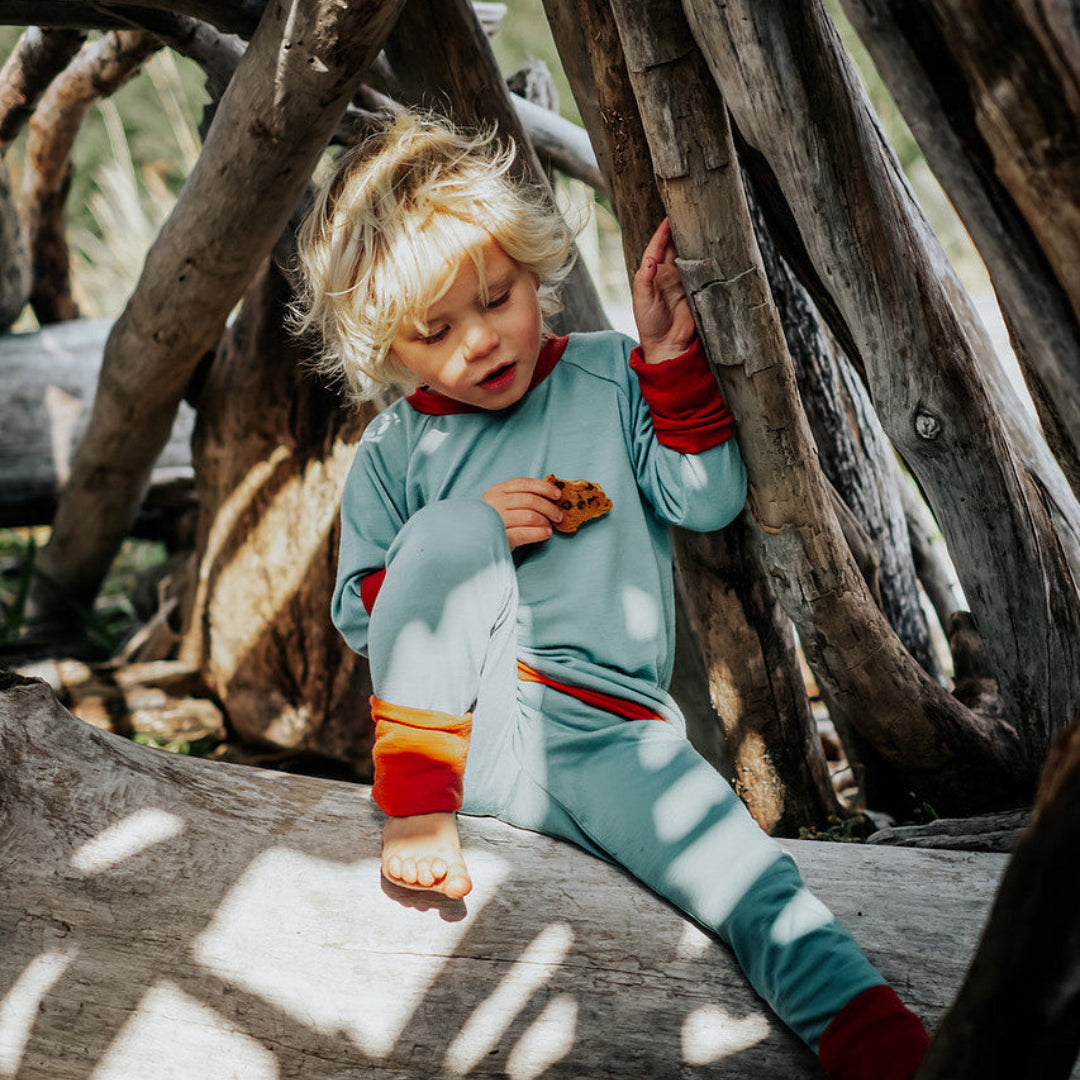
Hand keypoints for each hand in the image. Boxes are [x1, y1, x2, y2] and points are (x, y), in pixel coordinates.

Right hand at [482, 477, 563, 549]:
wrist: (475, 540)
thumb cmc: (495, 520)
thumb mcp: (504, 503)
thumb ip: (521, 496)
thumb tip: (551, 495)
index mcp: (497, 490)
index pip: (524, 484)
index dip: (543, 487)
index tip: (557, 494)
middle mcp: (495, 502)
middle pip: (530, 500)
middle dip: (549, 507)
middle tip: (558, 515)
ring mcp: (497, 520)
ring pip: (529, 516)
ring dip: (545, 520)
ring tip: (550, 526)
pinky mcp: (500, 537)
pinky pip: (524, 533)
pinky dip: (539, 533)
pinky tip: (547, 533)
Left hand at [631, 218, 696, 364]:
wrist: (667, 345)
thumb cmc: (649, 324)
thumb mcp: (642, 301)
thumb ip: (644, 280)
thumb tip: (650, 259)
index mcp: (652, 275)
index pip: (656, 248)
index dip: (662, 233)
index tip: (668, 217)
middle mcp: (668, 274)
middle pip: (673, 247)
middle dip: (679, 230)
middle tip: (687, 213)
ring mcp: (683, 281)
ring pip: (688, 255)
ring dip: (692, 241)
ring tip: (700, 224)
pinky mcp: (696, 289)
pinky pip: (701, 270)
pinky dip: (704, 259)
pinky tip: (710, 247)